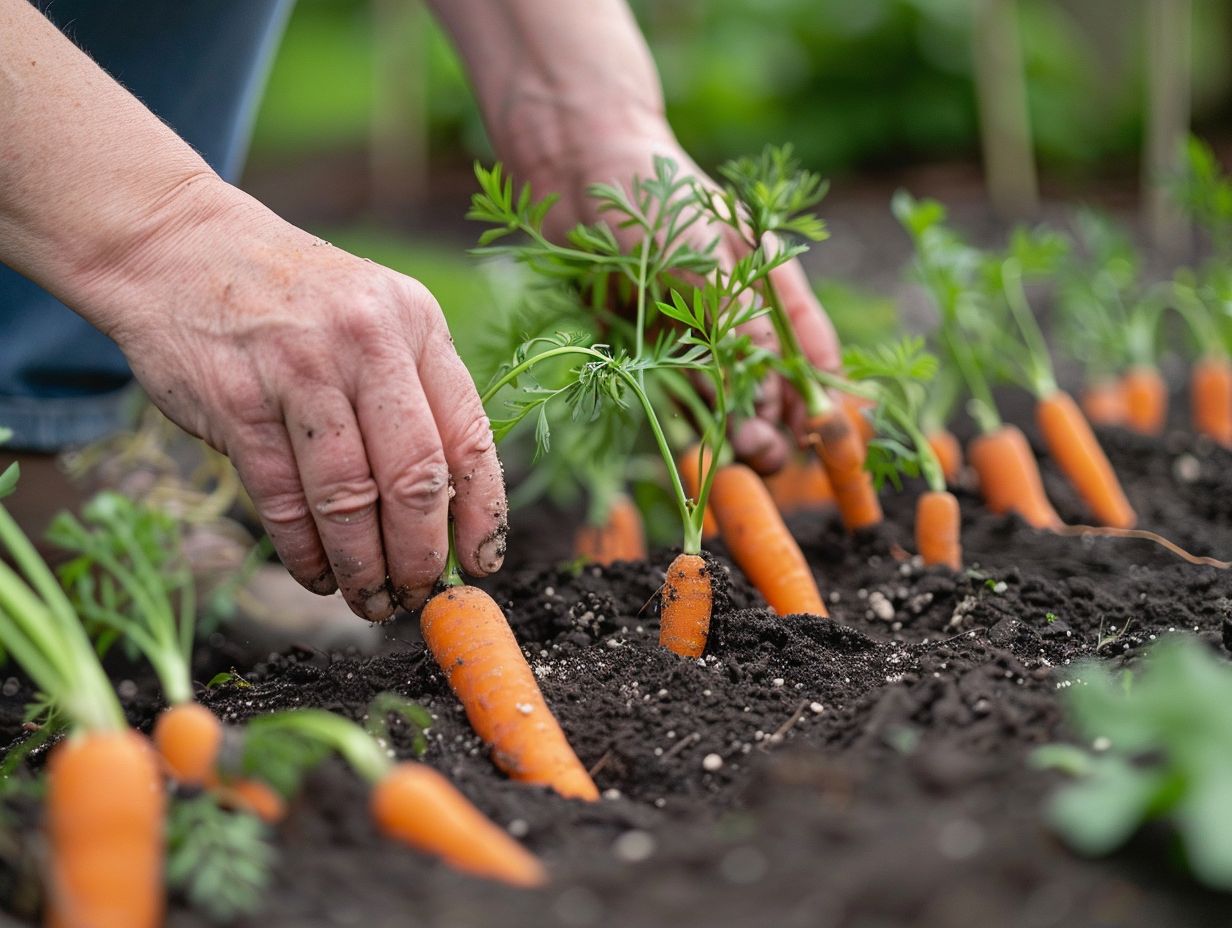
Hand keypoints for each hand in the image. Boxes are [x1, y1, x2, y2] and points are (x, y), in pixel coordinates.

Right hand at [97, 177, 506, 620]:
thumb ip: (415, 398)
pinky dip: (304, 551)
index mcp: (417, 325)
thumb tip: (449, 513)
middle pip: (414, 477)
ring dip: (362, 567)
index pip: (470, 437)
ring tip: (369, 599)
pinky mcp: (236, 401)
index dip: (483, 514)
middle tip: (418, 596)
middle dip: (421, 555)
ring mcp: (298, 370)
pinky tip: (316, 574)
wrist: (179, 247)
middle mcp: (366, 342)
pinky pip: (282, 499)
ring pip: (347, 499)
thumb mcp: (376, 319)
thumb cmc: (297, 303)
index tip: (482, 564)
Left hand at [518, 130, 841, 473]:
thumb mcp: (705, 261)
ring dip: (731, 427)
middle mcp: (735, 313)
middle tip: (765, 455)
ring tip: (738, 457)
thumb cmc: (656, 197)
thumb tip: (767, 394)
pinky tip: (694, 439)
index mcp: (767, 283)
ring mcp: (691, 330)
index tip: (824, 436)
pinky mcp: (646, 342)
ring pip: (721, 393)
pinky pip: (671, 389)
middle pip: (768, 381)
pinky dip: (685, 416)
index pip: (811, 349)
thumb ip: (736, 325)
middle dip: (773, 422)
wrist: (577, 166)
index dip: (822, 394)